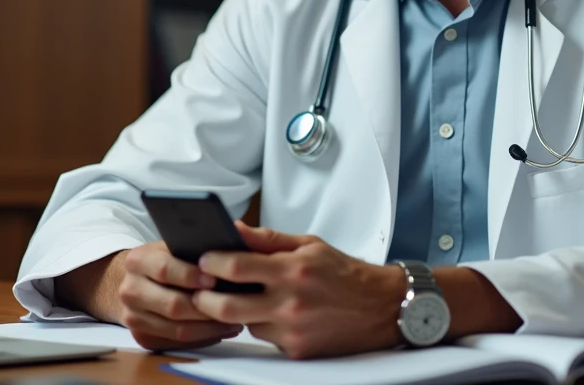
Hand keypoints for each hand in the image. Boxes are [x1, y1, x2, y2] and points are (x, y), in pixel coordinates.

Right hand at [115, 241, 245, 350]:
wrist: (137, 280)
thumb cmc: (166, 259)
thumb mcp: (173, 245)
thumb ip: (193, 247)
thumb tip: (229, 252)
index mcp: (137, 261)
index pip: (164, 270)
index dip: (191, 275)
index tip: (214, 279)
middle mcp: (130, 291)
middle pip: (173, 305)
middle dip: (206, 307)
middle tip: (233, 305)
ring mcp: (133, 317)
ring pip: (177, 330)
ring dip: (210, 328)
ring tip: (234, 321)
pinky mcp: (142, 338)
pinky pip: (177, 344)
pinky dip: (202, 338)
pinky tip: (220, 330)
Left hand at [191, 221, 405, 358]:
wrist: (382, 308)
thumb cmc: (345, 274)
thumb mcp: (309, 244)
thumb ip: (268, 239)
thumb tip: (235, 231)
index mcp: (292, 270)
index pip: (236, 266)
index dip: (211, 261)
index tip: (202, 258)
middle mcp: (290, 302)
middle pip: (226, 306)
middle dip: (205, 298)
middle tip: (201, 289)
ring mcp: (292, 330)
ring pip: (244, 323)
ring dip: (239, 312)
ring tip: (247, 297)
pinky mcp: (297, 350)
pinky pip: (265, 338)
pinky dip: (264, 325)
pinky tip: (277, 314)